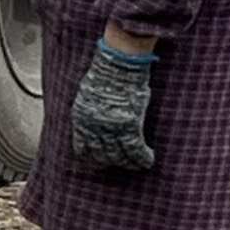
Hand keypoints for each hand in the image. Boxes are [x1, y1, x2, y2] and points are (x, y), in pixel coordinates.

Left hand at [70, 37, 158, 176]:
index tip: (98, 159)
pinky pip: (135, 151)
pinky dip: (142, 158)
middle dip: (110, 161)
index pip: (82, 148)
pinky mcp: (129, 126)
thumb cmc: (105, 73)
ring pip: (119, 156)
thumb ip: (90, 110)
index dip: (91, 156)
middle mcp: (93, 128)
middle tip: (120, 163)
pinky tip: (147, 161)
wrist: (117, 65)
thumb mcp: (88, 94)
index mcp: (81, 119)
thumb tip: (94, 117)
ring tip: (135, 164)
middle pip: (101, 155)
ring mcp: (111, 129)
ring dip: (128, 163)